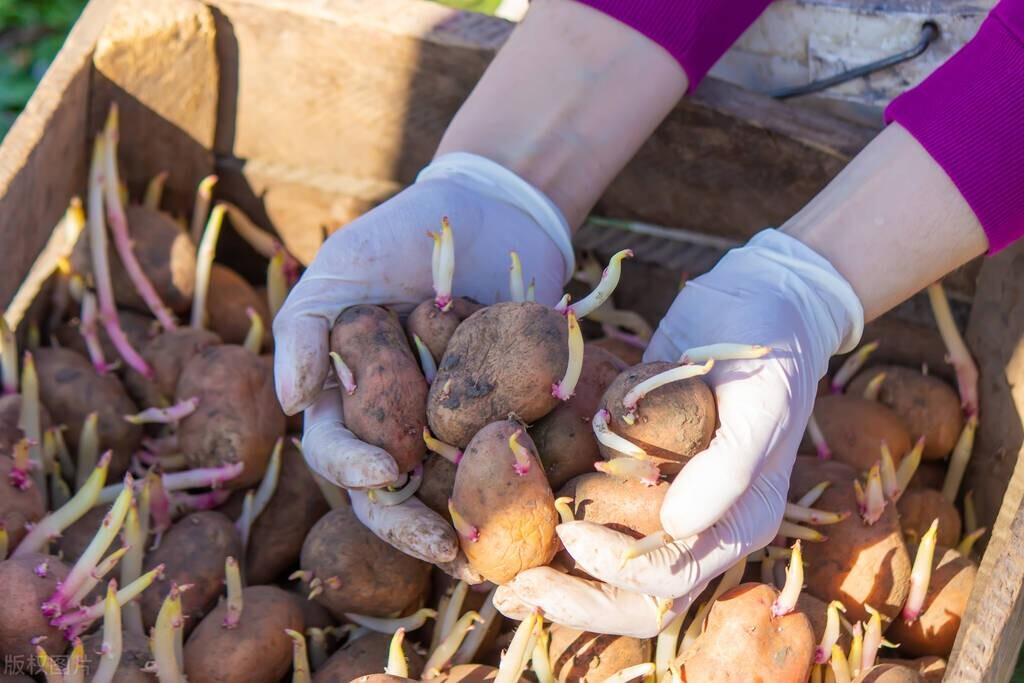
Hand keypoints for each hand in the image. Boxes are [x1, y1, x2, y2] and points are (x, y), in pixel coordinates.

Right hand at [273, 153, 573, 566]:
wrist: (486, 212)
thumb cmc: (395, 238)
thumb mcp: (339, 270)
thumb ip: (304, 328)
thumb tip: (286, 402)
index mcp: (348, 399)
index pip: (338, 449)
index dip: (354, 468)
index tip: (384, 474)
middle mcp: (397, 424)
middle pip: (393, 492)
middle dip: (412, 524)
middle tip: (443, 549)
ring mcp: (452, 425)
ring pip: (449, 489)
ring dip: (467, 526)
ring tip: (493, 557)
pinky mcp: (505, 416)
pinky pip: (510, 457)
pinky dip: (520, 485)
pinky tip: (539, 512)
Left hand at [494, 229, 862, 636]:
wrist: (755, 301)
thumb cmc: (767, 353)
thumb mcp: (761, 405)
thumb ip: (727, 469)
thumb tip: (678, 526)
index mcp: (737, 523)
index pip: (673, 578)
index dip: (617, 570)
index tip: (568, 533)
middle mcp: (700, 527)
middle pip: (639, 597)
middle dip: (578, 601)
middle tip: (517, 592)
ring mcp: (664, 504)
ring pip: (611, 571)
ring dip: (560, 584)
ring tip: (504, 591)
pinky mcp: (633, 473)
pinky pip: (596, 518)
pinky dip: (556, 538)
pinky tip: (511, 538)